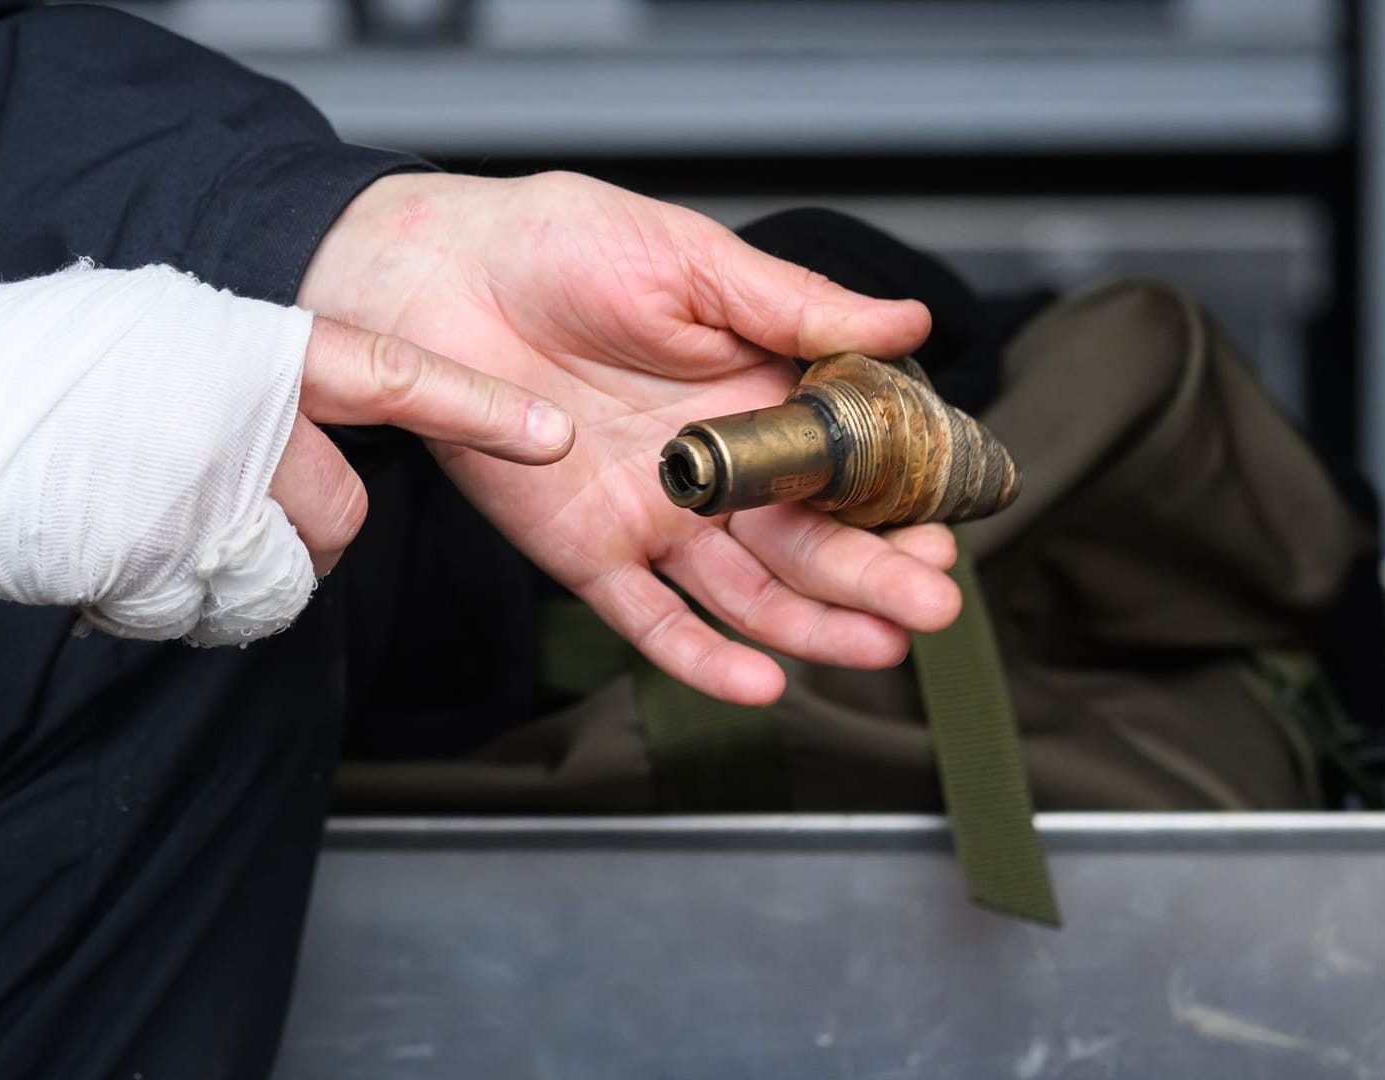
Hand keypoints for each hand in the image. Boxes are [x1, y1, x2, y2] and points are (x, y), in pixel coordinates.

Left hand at [299, 172, 961, 704]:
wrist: (440, 272)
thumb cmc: (559, 245)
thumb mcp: (692, 260)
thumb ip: (796, 306)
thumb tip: (908, 324)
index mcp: (756, 392)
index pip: (849, 463)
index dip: (899, 497)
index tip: (943, 524)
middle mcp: (719, 466)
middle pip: (811, 541)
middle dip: (877, 575)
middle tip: (932, 603)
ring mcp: (657, 516)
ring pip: (748, 592)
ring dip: (815, 626)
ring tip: (879, 646)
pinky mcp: (588, 552)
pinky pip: (650, 620)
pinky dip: (701, 657)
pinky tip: (761, 681)